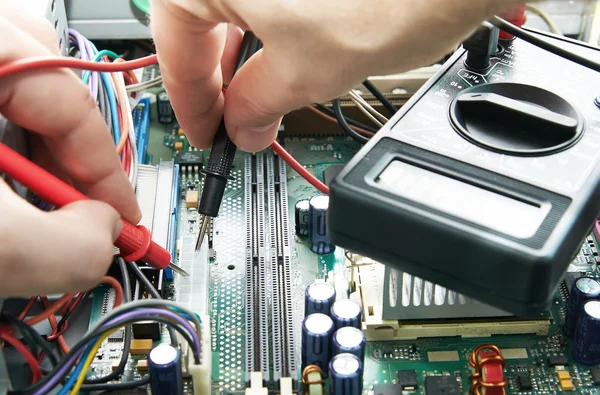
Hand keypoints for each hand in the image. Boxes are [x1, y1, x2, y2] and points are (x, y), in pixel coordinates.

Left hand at [0, 4, 140, 296]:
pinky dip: (3, 137)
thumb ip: (68, 248)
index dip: (108, 176)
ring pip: (15, 79)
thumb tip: (104, 235)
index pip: (73, 106)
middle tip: (78, 207)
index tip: (127, 224)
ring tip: (27, 197)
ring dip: (34, 143)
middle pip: (49, 77)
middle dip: (69, 152)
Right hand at [151, 0, 524, 151]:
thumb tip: (243, 127)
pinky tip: (284, 57)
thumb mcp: (305, 72)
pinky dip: (270, 30)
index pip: (176, 46)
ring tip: (262, 97)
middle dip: (218, 80)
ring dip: (246, 57)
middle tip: (232, 120)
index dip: (189, 102)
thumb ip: (258, 105)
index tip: (204, 133)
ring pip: (236, 8)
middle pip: (202, 23)